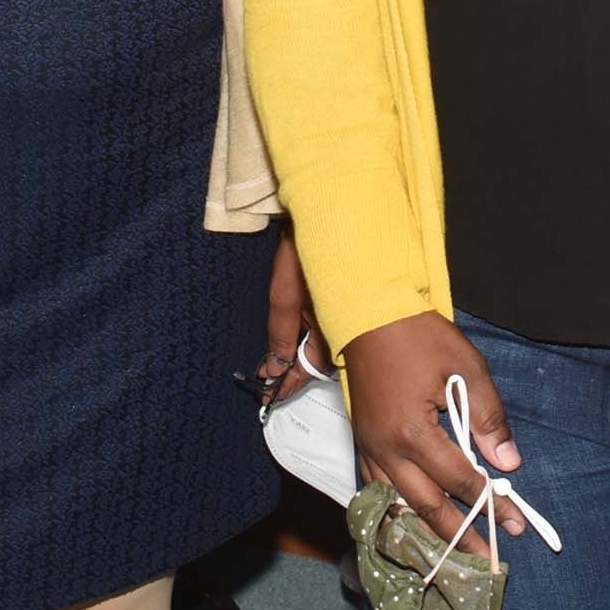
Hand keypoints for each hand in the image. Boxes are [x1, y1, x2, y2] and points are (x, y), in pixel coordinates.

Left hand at [263, 231, 324, 405]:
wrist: (326, 210)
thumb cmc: (308, 246)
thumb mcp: (286, 295)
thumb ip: (280, 334)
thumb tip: (274, 366)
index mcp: (332, 327)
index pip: (308, 370)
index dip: (287, 385)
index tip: (269, 399)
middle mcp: (341, 324)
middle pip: (316, 361)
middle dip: (292, 373)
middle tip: (268, 387)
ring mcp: (339, 312)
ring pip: (319, 346)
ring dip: (296, 357)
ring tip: (273, 368)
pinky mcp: (336, 299)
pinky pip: (323, 328)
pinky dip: (304, 338)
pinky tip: (291, 342)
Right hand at [343, 311, 524, 536]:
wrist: (368, 311)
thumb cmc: (420, 335)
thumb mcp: (466, 369)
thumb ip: (487, 419)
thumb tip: (508, 463)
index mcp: (413, 432)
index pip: (461, 480)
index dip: (491, 505)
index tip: (516, 525)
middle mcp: (386, 449)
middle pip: (426, 506)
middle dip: (460, 536)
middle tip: (486, 560)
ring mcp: (368, 448)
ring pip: (397, 506)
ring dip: (426, 533)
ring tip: (451, 555)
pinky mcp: (360, 442)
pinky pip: (376, 490)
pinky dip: (396, 512)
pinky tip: (412, 523)